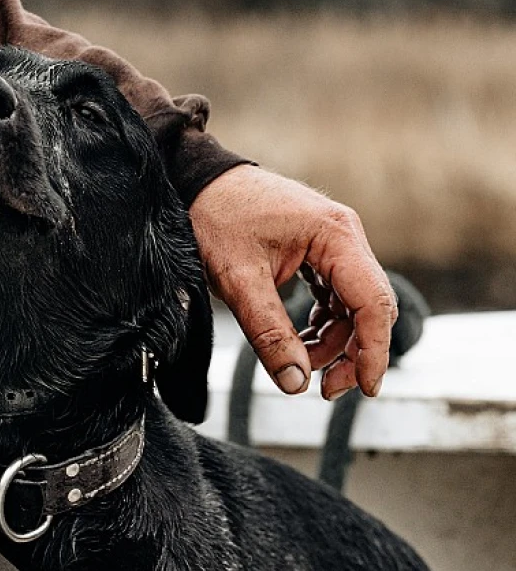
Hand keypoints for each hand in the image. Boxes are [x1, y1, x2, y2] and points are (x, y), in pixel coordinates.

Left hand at [189, 165, 396, 398]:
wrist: (197, 183)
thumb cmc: (216, 216)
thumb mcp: (238, 279)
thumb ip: (268, 332)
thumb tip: (295, 382)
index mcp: (335, 235)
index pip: (373, 302)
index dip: (374, 350)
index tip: (365, 387)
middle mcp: (343, 235)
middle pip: (369, 305)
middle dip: (353, 351)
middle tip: (326, 388)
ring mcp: (332, 242)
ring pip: (351, 304)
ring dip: (334, 340)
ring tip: (300, 363)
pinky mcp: (316, 250)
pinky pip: (333, 294)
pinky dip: (321, 323)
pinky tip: (299, 340)